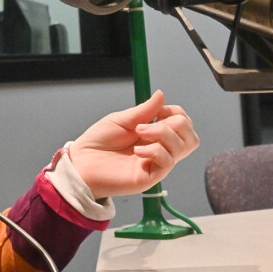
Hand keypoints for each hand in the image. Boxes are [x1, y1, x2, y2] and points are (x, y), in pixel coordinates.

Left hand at [68, 90, 198, 199]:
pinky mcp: (151, 177)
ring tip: (139, 133)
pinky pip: (168, 161)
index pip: (183, 123)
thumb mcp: (121, 119)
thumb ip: (144, 110)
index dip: (175, 113)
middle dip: (175, 122)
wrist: (80, 163)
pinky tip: (136, 150)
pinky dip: (155, 150)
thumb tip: (162, 94)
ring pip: (184, 147)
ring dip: (163, 133)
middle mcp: (160, 149)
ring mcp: (157, 164)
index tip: (156, 111)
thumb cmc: (97, 143)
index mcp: (154, 135)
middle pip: (191, 137)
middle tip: (147, 124)